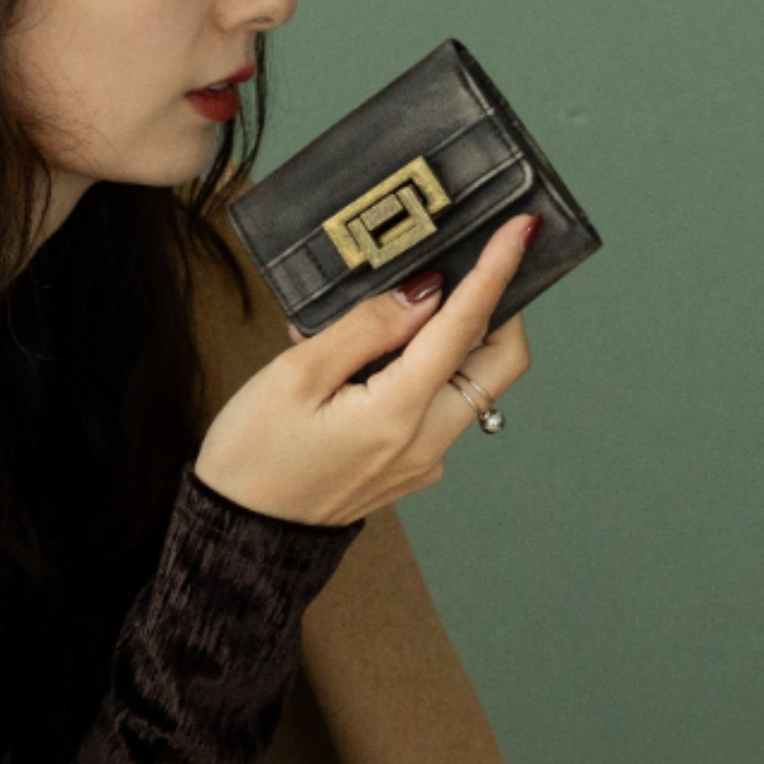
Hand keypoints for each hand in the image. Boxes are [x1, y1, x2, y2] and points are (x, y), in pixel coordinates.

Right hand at [193, 213, 536, 525]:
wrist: (241, 534)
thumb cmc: (253, 456)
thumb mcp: (294, 376)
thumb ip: (365, 329)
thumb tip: (422, 293)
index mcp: (397, 413)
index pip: (465, 328)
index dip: (496, 271)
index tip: (522, 228)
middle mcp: (426, 441)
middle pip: (498, 365)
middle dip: (501, 309)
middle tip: (481, 265)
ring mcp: (423, 460)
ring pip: (470, 386)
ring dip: (455, 339)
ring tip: (396, 310)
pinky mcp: (410, 468)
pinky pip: (438, 406)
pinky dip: (425, 369)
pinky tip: (373, 355)